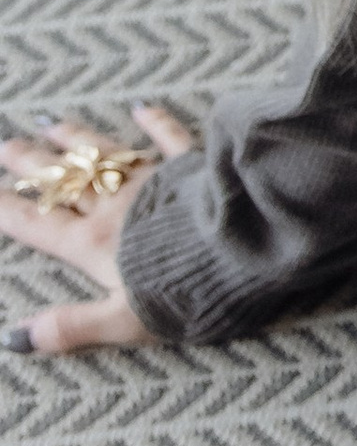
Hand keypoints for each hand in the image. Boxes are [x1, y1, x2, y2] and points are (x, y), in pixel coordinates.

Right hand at [0, 102, 192, 353]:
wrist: (244, 247)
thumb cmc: (186, 291)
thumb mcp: (122, 321)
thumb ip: (68, 327)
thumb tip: (14, 339)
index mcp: (94, 244)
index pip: (38, 225)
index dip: (8, 209)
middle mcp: (115, 206)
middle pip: (64, 182)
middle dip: (32, 164)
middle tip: (5, 145)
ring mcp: (152, 181)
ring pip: (103, 155)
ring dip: (76, 139)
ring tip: (50, 123)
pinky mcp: (190, 167)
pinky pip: (168, 138)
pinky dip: (155, 122)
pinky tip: (142, 106)